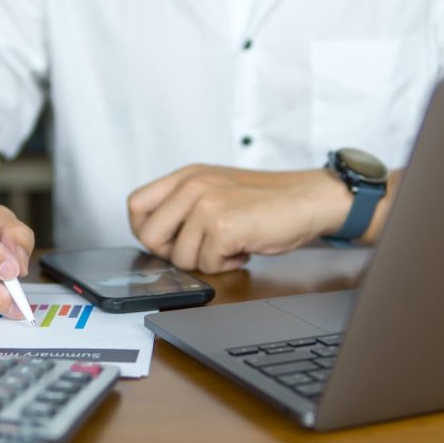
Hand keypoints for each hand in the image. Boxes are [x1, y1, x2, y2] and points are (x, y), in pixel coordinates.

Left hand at [128, 165, 349, 272]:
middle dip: (174, 253)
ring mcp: (206, 205)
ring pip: (179, 258)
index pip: (136, 205)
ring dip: (206, 262)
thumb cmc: (266, 201)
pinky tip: (243, 251)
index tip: (169, 241)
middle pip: (149, 236)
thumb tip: (157, 237)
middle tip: (202, 249)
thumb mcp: (216, 190)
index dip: (147, 231)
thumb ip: (184, 206)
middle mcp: (192, 186)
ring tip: (230, 246)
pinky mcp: (223, 227)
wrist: (308, 200)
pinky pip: (207, 265)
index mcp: (186, 176)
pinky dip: (226, 266)